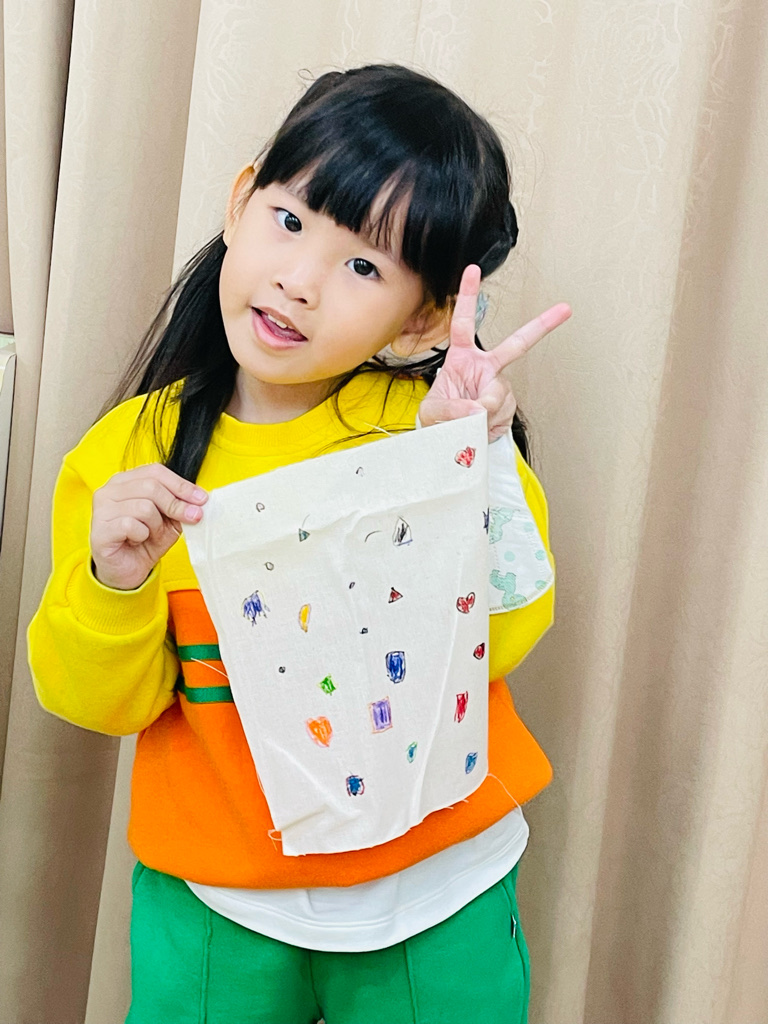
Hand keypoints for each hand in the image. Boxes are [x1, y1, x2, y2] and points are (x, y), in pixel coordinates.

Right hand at [90, 463, 207, 590]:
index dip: (181, 485)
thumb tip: (199, 500)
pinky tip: (136, 541)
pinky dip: (142, 535)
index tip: (202, 500)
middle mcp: (109, 490)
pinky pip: (131, 525)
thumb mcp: (170, 520)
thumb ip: (180, 505)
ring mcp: (101, 509)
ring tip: (151, 535)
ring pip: (144, 507)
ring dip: (156, 525)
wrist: (129, 569)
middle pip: (151, 486)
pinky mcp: (100, 529)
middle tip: (189, 519)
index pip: (156, 471)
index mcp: (125, 480)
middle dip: (176, 505)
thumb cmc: (146, 540)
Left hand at [418, 265, 571, 440]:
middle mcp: (485, 368)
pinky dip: (488, 423)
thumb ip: (451, 409)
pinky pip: (500, 413)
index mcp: (462, 359)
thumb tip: (479, 407)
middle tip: (564, 309)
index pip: (463, 323)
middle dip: (541, 326)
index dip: (467, 296)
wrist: (455, 442)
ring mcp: (499, 387)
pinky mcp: (507, 406)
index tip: (473, 270)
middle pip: (517, 345)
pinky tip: (481, 425)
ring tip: (469, 420)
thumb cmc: (440, 420)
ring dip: (481, 410)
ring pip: (497, 394)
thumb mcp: (433, 412)